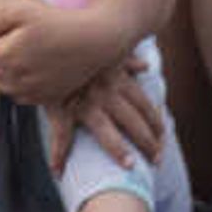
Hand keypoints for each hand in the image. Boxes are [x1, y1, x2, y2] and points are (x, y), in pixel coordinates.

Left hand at [0, 0, 126, 106]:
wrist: (93, 41)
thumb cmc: (58, 22)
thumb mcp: (24, 10)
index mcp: (8, 53)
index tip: (4, 34)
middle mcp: (16, 76)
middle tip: (17, 42)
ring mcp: (30, 90)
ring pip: (2, 86)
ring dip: (6, 73)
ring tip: (25, 55)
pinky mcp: (43, 99)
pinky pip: (19, 96)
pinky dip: (21, 85)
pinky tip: (35, 68)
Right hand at [44, 56, 166, 170]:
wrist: (48, 40)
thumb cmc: (81, 45)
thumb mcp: (106, 51)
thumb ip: (128, 60)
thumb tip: (146, 67)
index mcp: (118, 78)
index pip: (144, 105)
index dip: (156, 124)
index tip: (163, 138)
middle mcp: (106, 92)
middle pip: (133, 122)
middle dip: (148, 143)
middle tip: (157, 161)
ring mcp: (84, 101)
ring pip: (106, 131)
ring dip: (118, 150)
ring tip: (130, 167)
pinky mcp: (61, 107)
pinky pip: (60, 134)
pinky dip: (58, 154)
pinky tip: (58, 171)